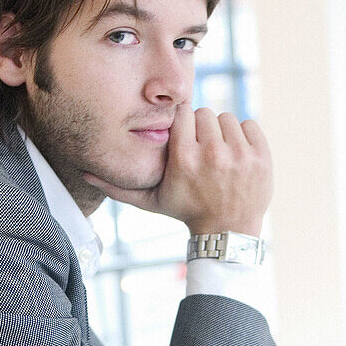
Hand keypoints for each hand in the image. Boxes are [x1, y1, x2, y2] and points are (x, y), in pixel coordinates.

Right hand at [83, 103, 271, 236]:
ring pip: (227, 117)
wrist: (227, 232)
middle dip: (202, 129)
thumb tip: (84, 173)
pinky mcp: (261, 157)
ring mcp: (240, 155)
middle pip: (204, 113)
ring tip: (218, 154)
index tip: (184, 139)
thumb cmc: (185, 212)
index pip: (183, 113)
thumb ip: (118, 186)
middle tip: (201, 149)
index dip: (183, 125)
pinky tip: (236, 156)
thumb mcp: (150, 200)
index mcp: (184, 159)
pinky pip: (250, 125)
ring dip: (222, 133)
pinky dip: (243, 137)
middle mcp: (213, 154)